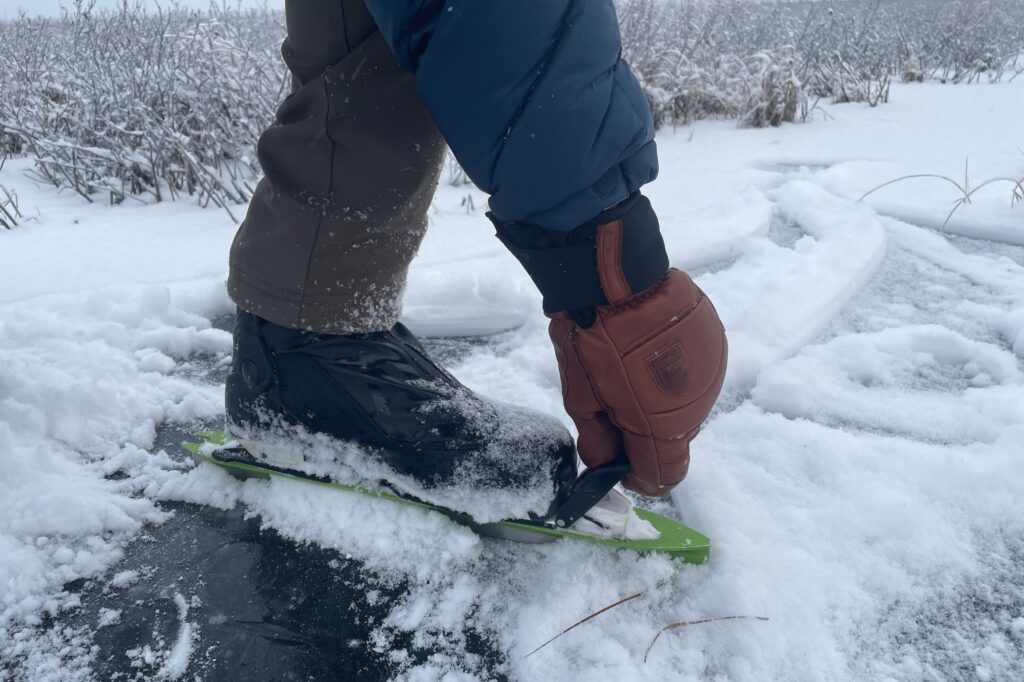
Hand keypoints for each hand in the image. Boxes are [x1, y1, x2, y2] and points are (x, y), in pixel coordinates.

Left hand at [548, 269, 726, 495]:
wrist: (615, 275)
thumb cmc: (591, 338)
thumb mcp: (580, 397)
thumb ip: (598, 440)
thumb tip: (605, 465)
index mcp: (662, 427)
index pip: (663, 477)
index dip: (639, 476)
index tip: (621, 462)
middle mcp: (696, 407)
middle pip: (674, 441)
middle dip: (646, 432)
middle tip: (615, 403)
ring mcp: (710, 374)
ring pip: (686, 405)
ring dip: (663, 399)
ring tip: (633, 369)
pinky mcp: (715, 345)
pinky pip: (695, 373)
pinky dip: (675, 371)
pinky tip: (653, 349)